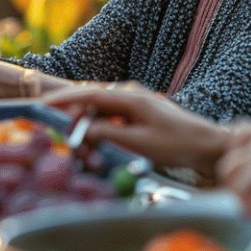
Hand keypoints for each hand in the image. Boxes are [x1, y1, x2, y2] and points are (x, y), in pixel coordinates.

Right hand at [44, 84, 227, 175]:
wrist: (207, 146)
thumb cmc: (177, 144)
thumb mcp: (138, 143)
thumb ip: (106, 135)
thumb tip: (80, 131)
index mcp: (130, 98)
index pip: (89, 95)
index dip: (64, 100)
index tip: (43, 105)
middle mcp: (130, 96)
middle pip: (92, 105)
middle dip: (75, 123)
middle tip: (67, 143)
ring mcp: (135, 106)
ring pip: (101, 116)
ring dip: (90, 133)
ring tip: (86, 155)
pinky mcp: (140, 117)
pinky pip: (113, 123)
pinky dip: (103, 136)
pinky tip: (101, 152)